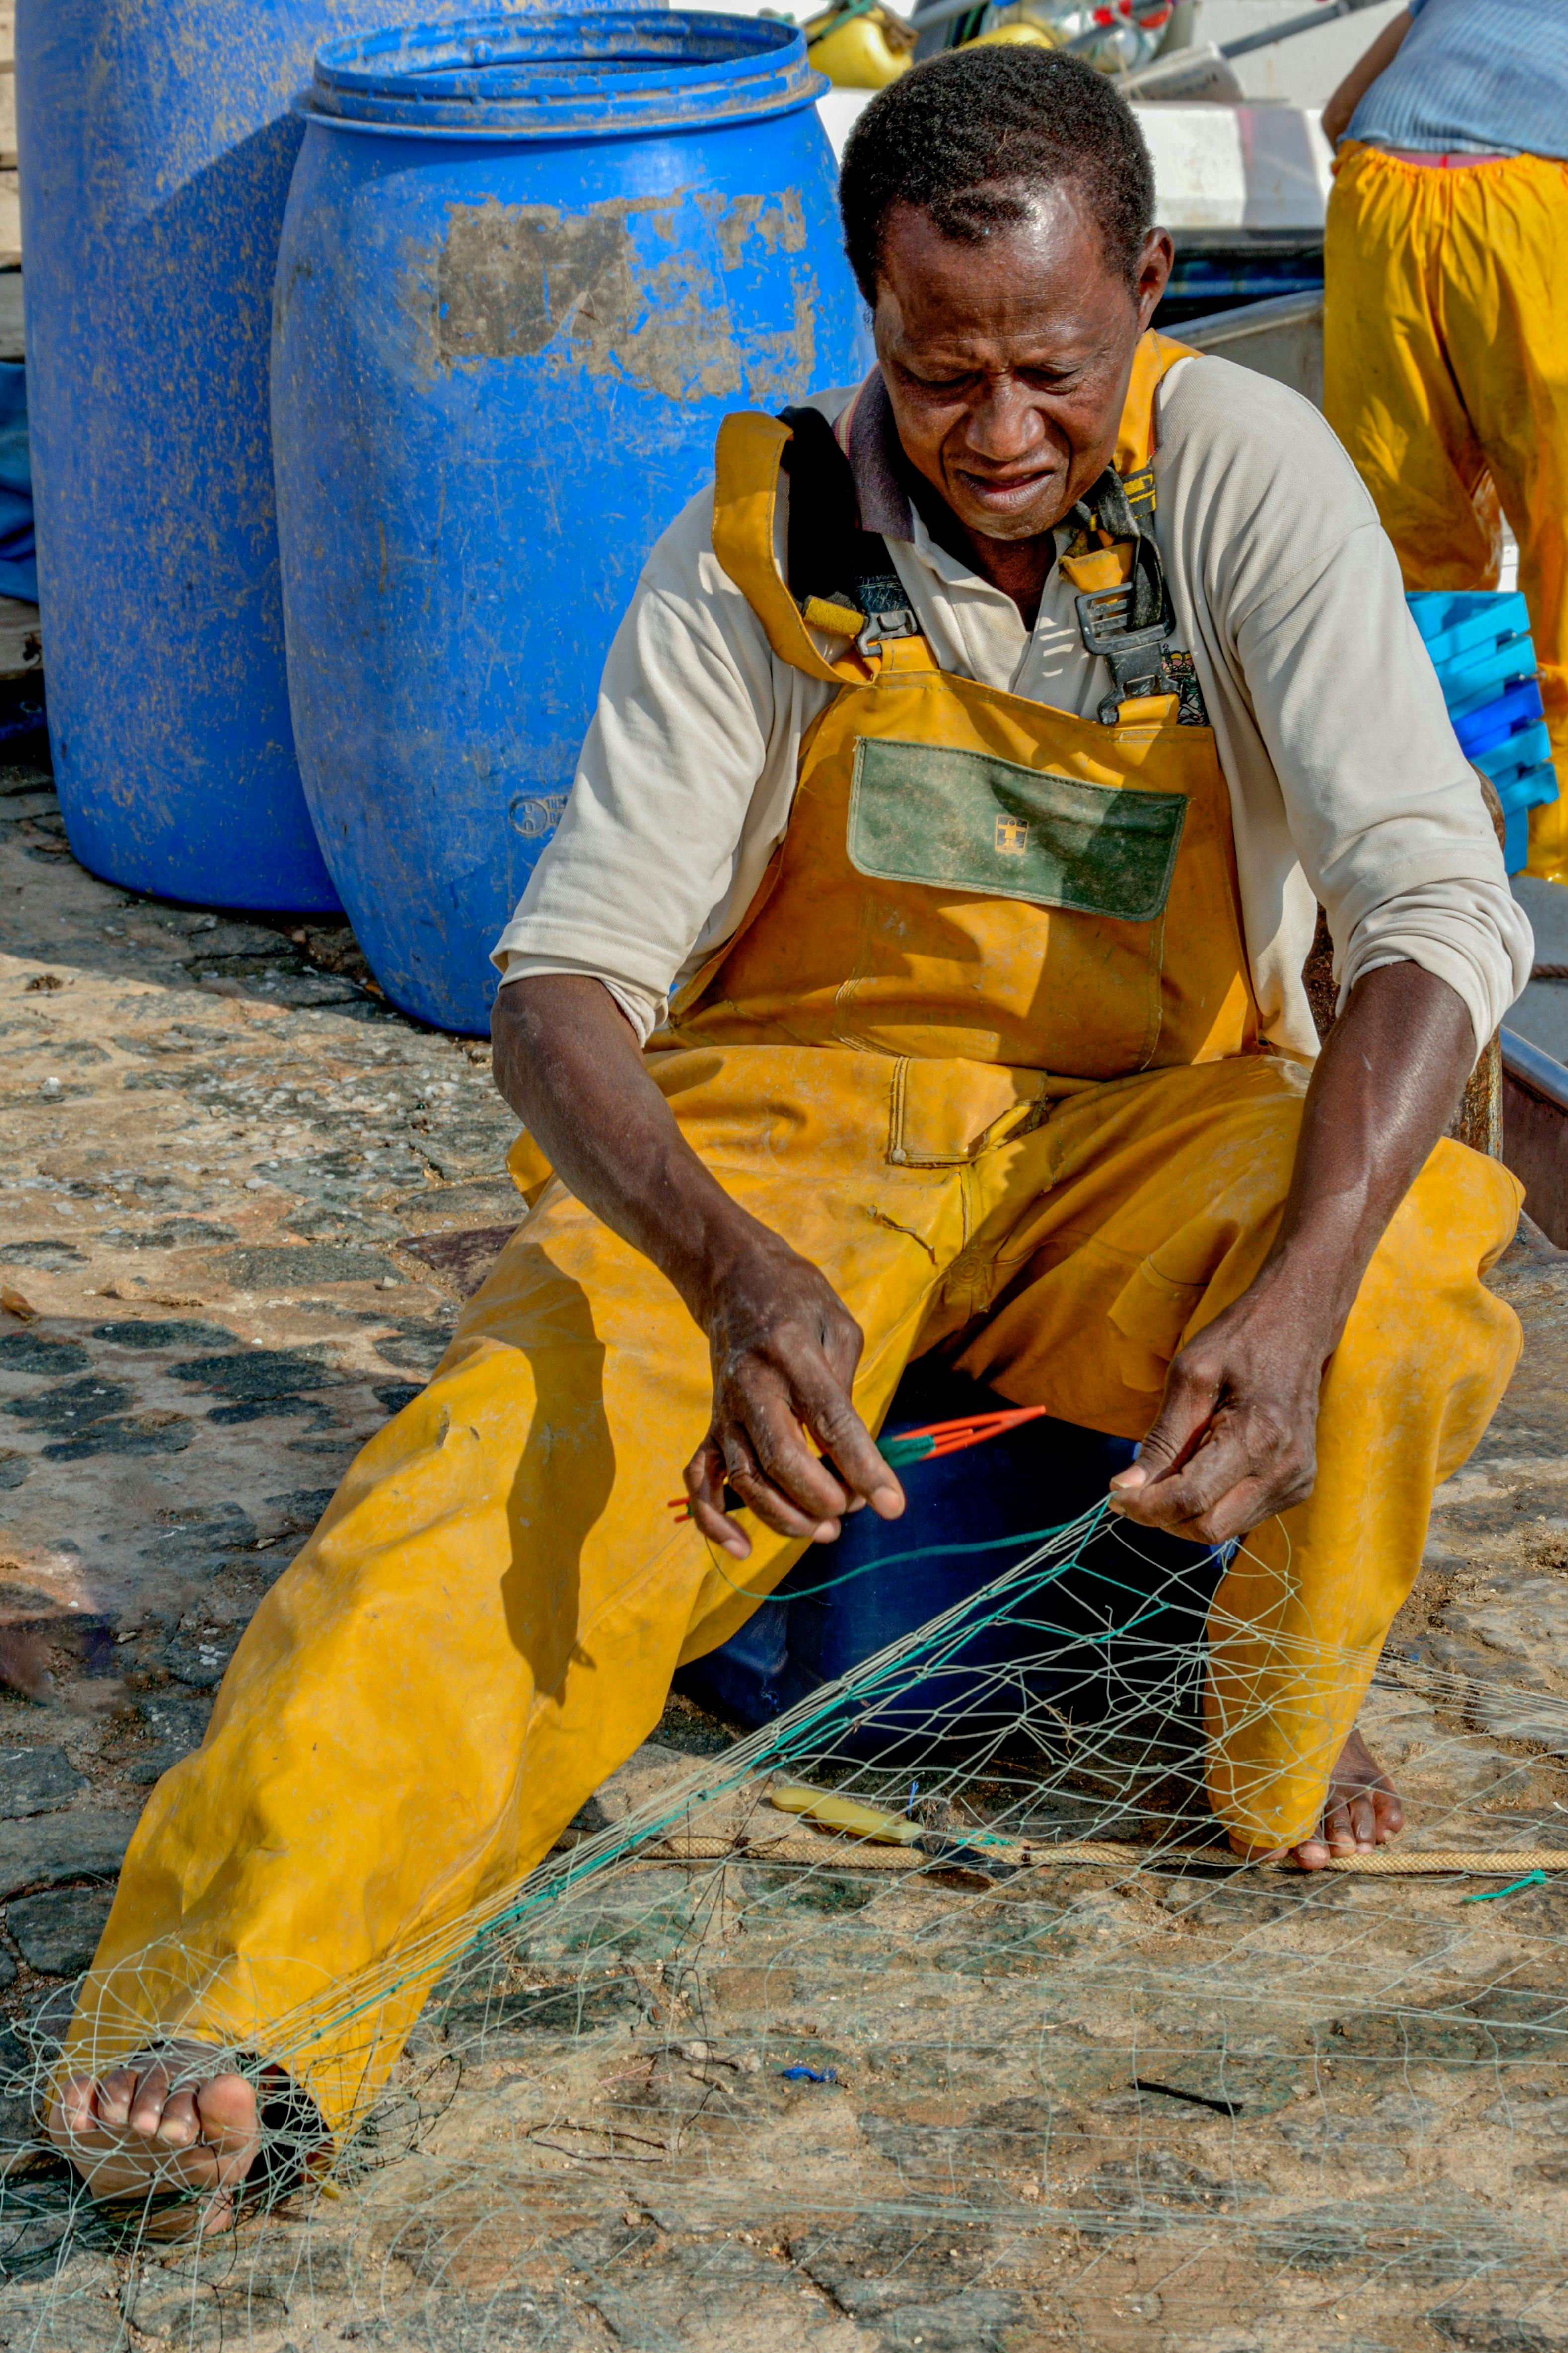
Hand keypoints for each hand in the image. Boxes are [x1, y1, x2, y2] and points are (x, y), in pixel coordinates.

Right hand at [681, 1233, 904, 1558]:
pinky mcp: (711, 1426)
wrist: (734, 1279)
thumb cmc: (799, 1303)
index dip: (862, 1466)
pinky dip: (713, 1520)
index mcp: (793, 1354)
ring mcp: (725, 1410)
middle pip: (780, 1458)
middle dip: (820, 1498)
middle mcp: (752, 1385)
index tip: (891, 1505)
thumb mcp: (838, 1328)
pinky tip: (742, 1547)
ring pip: (744, 1478)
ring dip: (783, 1516)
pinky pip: (700, 1480)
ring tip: (824, 1531)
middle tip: (852, 1511)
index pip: (831, 1420)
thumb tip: (852, 1455)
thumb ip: (845, 1388)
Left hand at [1106, 1277, 1327, 1544]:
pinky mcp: (1297, 1487)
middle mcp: (1284, 1470)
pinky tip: (1206, 1465)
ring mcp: (1295, 1482)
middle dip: (1163, 1515)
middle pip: (1207, 1529)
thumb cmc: (1238, 1342)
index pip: (1191, 1499)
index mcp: (1258, 1438)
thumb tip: (1124, 1488)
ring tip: (1177, 1464)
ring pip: (1223, 1530)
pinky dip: (1212, 1502)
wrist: (1296, 1328)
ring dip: (1186, 1510)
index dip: (1146, 1506)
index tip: (1116, 1494)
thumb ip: (1160, 1439)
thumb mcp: (1188, 1376)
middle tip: (1139, 1485)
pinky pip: (1242, 1517)